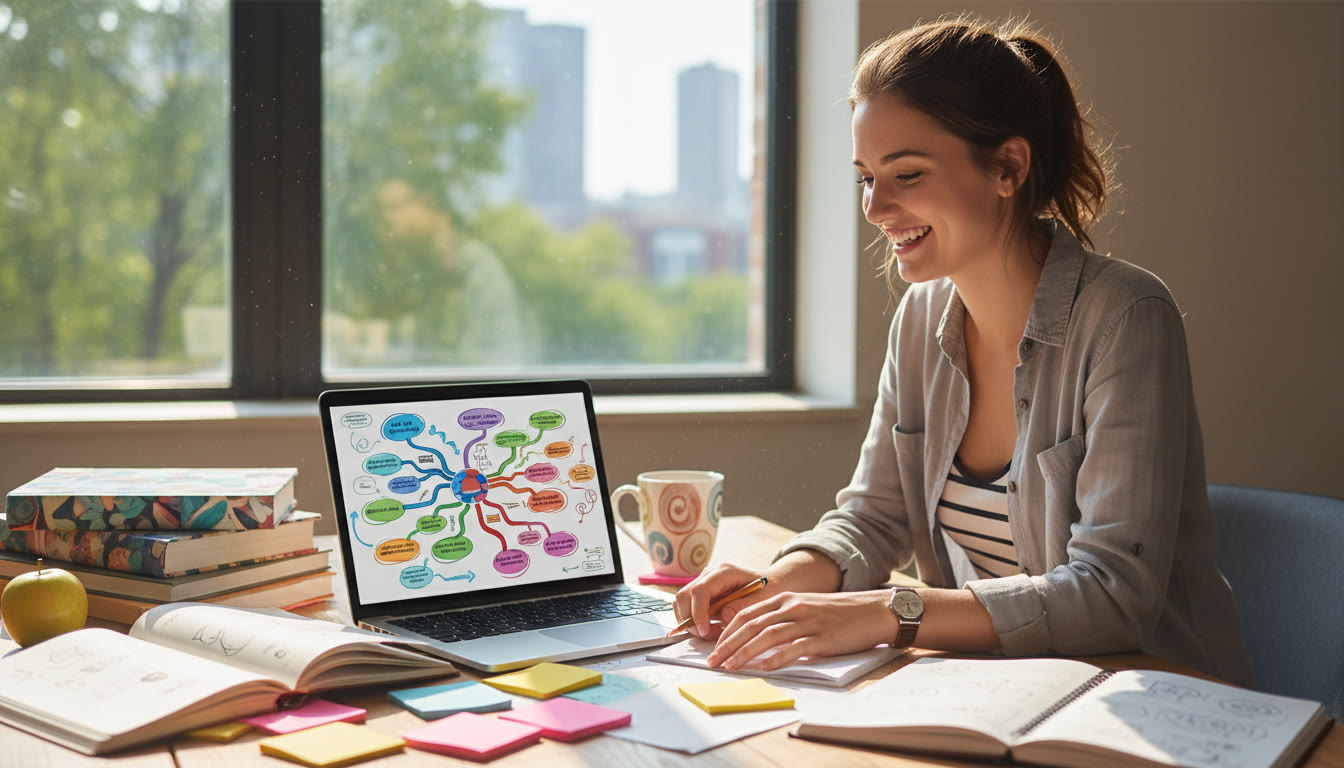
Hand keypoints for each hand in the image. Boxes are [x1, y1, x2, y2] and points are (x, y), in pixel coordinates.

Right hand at [673, 563, 776, 639]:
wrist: (770, 584)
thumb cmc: (768, 592)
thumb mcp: (760, 601)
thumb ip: (740, 608)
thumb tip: (721, 617)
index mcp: (724, 572)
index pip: (700, 590)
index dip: (698, 613)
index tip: (704, 631)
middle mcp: (709, 574)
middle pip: (684, 595)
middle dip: (690, 620)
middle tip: (708, 635)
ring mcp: (703, 582)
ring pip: (681, 602)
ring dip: (691, 622)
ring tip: (712, 632)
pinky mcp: (701, 593)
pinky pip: (687, 607)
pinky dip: (693, 621)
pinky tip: (710, 628)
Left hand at [706, 590, 897, 670]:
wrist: (872, 610)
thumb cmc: (838, 614)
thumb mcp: (805, 609)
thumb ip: (781, 619)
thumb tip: (756, 639)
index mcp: (785, 599)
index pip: (746, 614)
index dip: (727, 632)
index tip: (714, 648)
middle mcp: (792, 607)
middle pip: (751, 625)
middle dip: (728, 644)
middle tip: (713, 661)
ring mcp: (807, 622)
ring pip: (767, 635)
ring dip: (745, 652)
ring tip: (730, 666)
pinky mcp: (822, 638)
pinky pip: (795, 647)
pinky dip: (777, 658)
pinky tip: (765, 668)